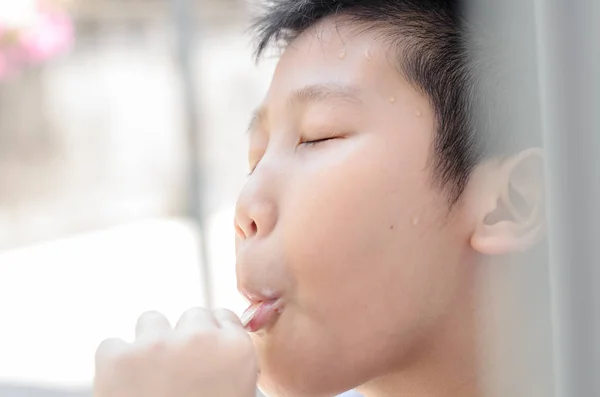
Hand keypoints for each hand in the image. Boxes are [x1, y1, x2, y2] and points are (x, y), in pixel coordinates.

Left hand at [94, 308, 257, 396]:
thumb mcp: (237, 395)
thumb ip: (233, 364)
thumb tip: (221, 345)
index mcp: (236, 349)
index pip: (224, 316)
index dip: (212, 335)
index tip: (203, 352)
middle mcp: (199, 338)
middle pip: (191, 315)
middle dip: (184, 337)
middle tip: (177, 370)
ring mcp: (156, 344)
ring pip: (151, 320)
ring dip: (150, 342)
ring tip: (149, 378)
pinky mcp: (116, 357)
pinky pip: (112, 345)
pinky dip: (115, 363)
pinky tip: (124, 387)